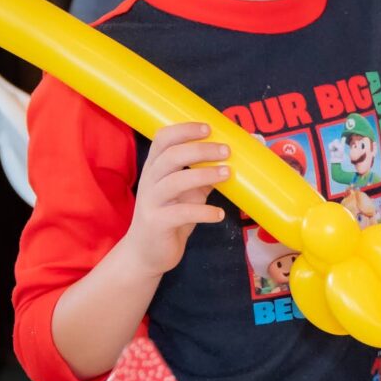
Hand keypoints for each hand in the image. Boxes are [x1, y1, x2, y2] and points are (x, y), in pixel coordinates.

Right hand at [119, 122, 231, 274]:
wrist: (146, 253)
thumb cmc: (171, 217)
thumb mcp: (188, 193)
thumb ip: (205, 176)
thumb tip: (234, 158)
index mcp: (155, 167)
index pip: (163, 138)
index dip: (185, 130)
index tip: (209, 128)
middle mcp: (150, 180)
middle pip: (171, 156)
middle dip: (201, 150)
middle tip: (226, 151)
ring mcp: (151, 202)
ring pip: (175, 182)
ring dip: (204, 175)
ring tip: (227, 174)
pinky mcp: (157, 223)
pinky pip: (181, 213)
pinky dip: (204, 212)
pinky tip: (219, 214)